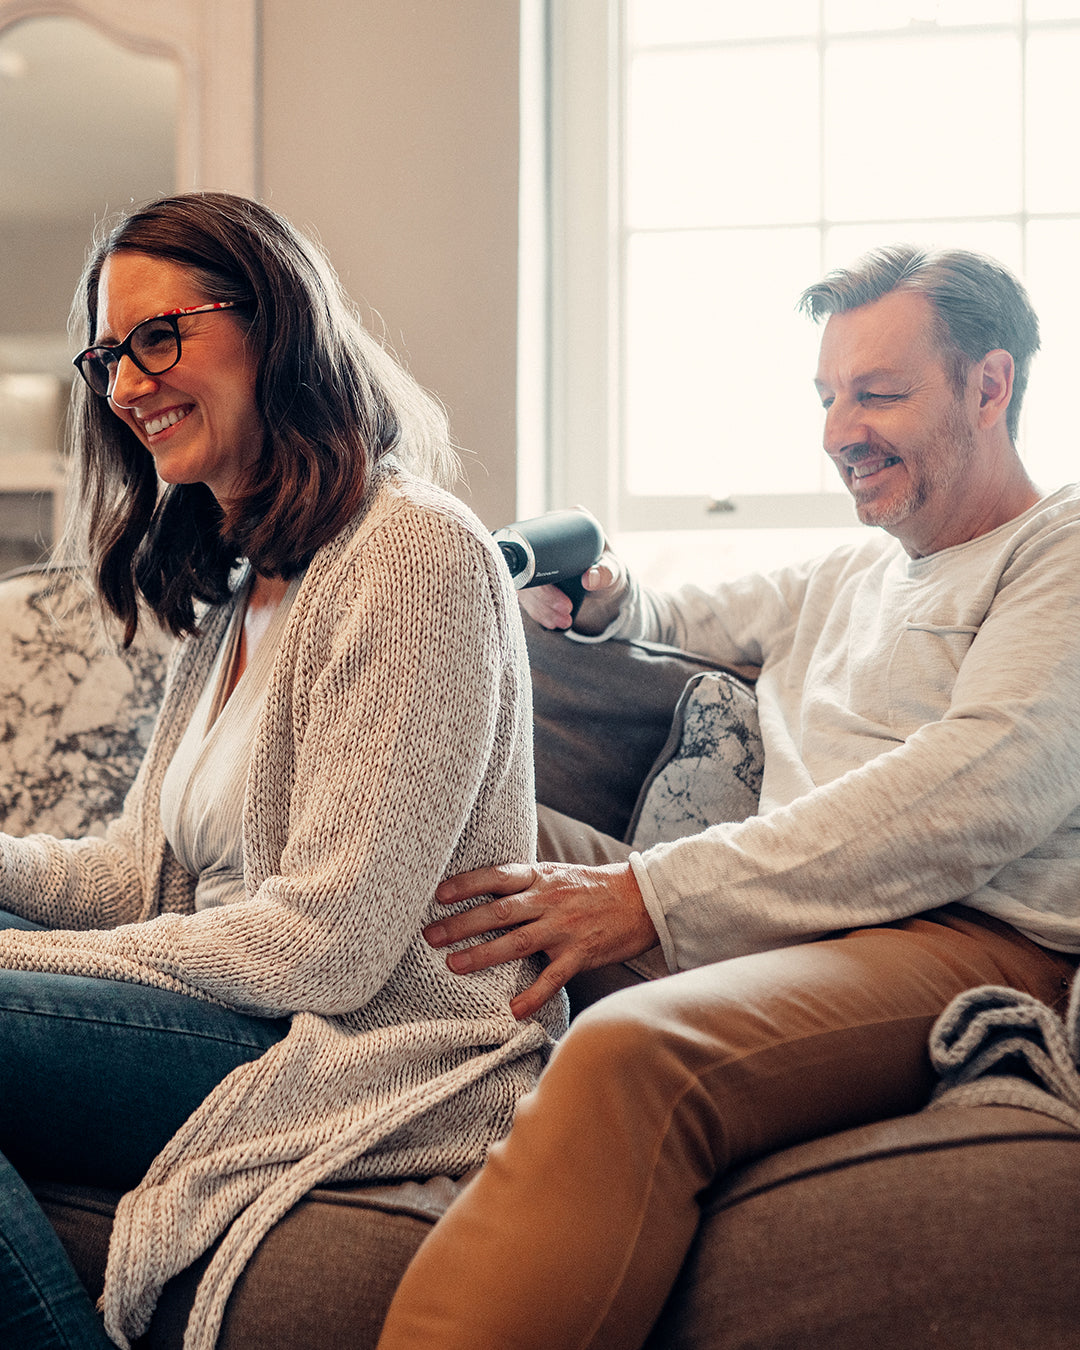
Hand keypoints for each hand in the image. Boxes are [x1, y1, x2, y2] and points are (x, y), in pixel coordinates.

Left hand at [426, 861, 658, 1019]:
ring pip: (516, 943)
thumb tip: (484, 890)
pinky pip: (552, 978)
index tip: (439, 894)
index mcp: (541, 877)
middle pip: (498, 912)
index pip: (497, 876)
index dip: (467, 884)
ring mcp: (564, 928)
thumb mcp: (557, 873)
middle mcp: (549, 900)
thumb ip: (525, 882)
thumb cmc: (593, 886)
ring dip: (482, 955)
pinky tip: (512, 1011)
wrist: (642, 898)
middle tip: (431, 935)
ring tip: (454, 965)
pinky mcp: (580, 953)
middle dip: (461, 924)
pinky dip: (532, 995)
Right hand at [517, 549, 628, 635]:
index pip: (535, 545)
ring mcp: (536, 564)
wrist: (606, 586)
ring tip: (563, 621)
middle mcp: (542, 543)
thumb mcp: (612, 571)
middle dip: (543, 596)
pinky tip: (551, 622)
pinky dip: (538, 613)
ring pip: (525, 588)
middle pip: (527, 569)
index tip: (554, 589)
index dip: (536, 568)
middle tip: (565, 610)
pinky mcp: (534, 582)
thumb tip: (589, 578)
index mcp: (560, 527)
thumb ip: (606, 573)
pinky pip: (527, 599)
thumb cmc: (610, 572)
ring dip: (541, 608)